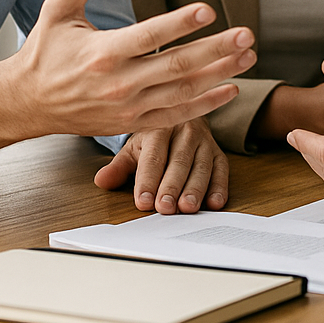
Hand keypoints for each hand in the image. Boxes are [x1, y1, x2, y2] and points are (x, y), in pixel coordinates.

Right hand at [10, 0, 257, 137]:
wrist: (26, 104)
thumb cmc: (45, 52)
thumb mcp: (57, 11)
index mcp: (103, 53)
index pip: (149, 36)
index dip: (179, 23)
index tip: (209, 10)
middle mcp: (119, 83)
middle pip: (176, 65)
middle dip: (216, 49)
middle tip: (247, 35)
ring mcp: (128, 107)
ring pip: (183, 92)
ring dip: (220, 75)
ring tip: (249, 57)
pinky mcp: (132, 123)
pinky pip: (176, 116)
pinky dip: (205, 105)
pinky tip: (231, 89)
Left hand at [94, 117, 227, 213]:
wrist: (183, 115)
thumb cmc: (156, 138)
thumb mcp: (135, 147)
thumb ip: (119, 166)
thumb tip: (101, 181)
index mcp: (160, 127)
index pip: (153, 156)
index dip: (147, 180)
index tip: (142, 201)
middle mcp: (184, 131)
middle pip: (179, 161)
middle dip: (172, 186)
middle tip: (165, 208)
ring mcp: (204, 141)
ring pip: (201, 166)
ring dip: (196, 188)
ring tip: (187, 207)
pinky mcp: (219, 152)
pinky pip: (221, 169)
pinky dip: (219, 187)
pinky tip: (214, 202)